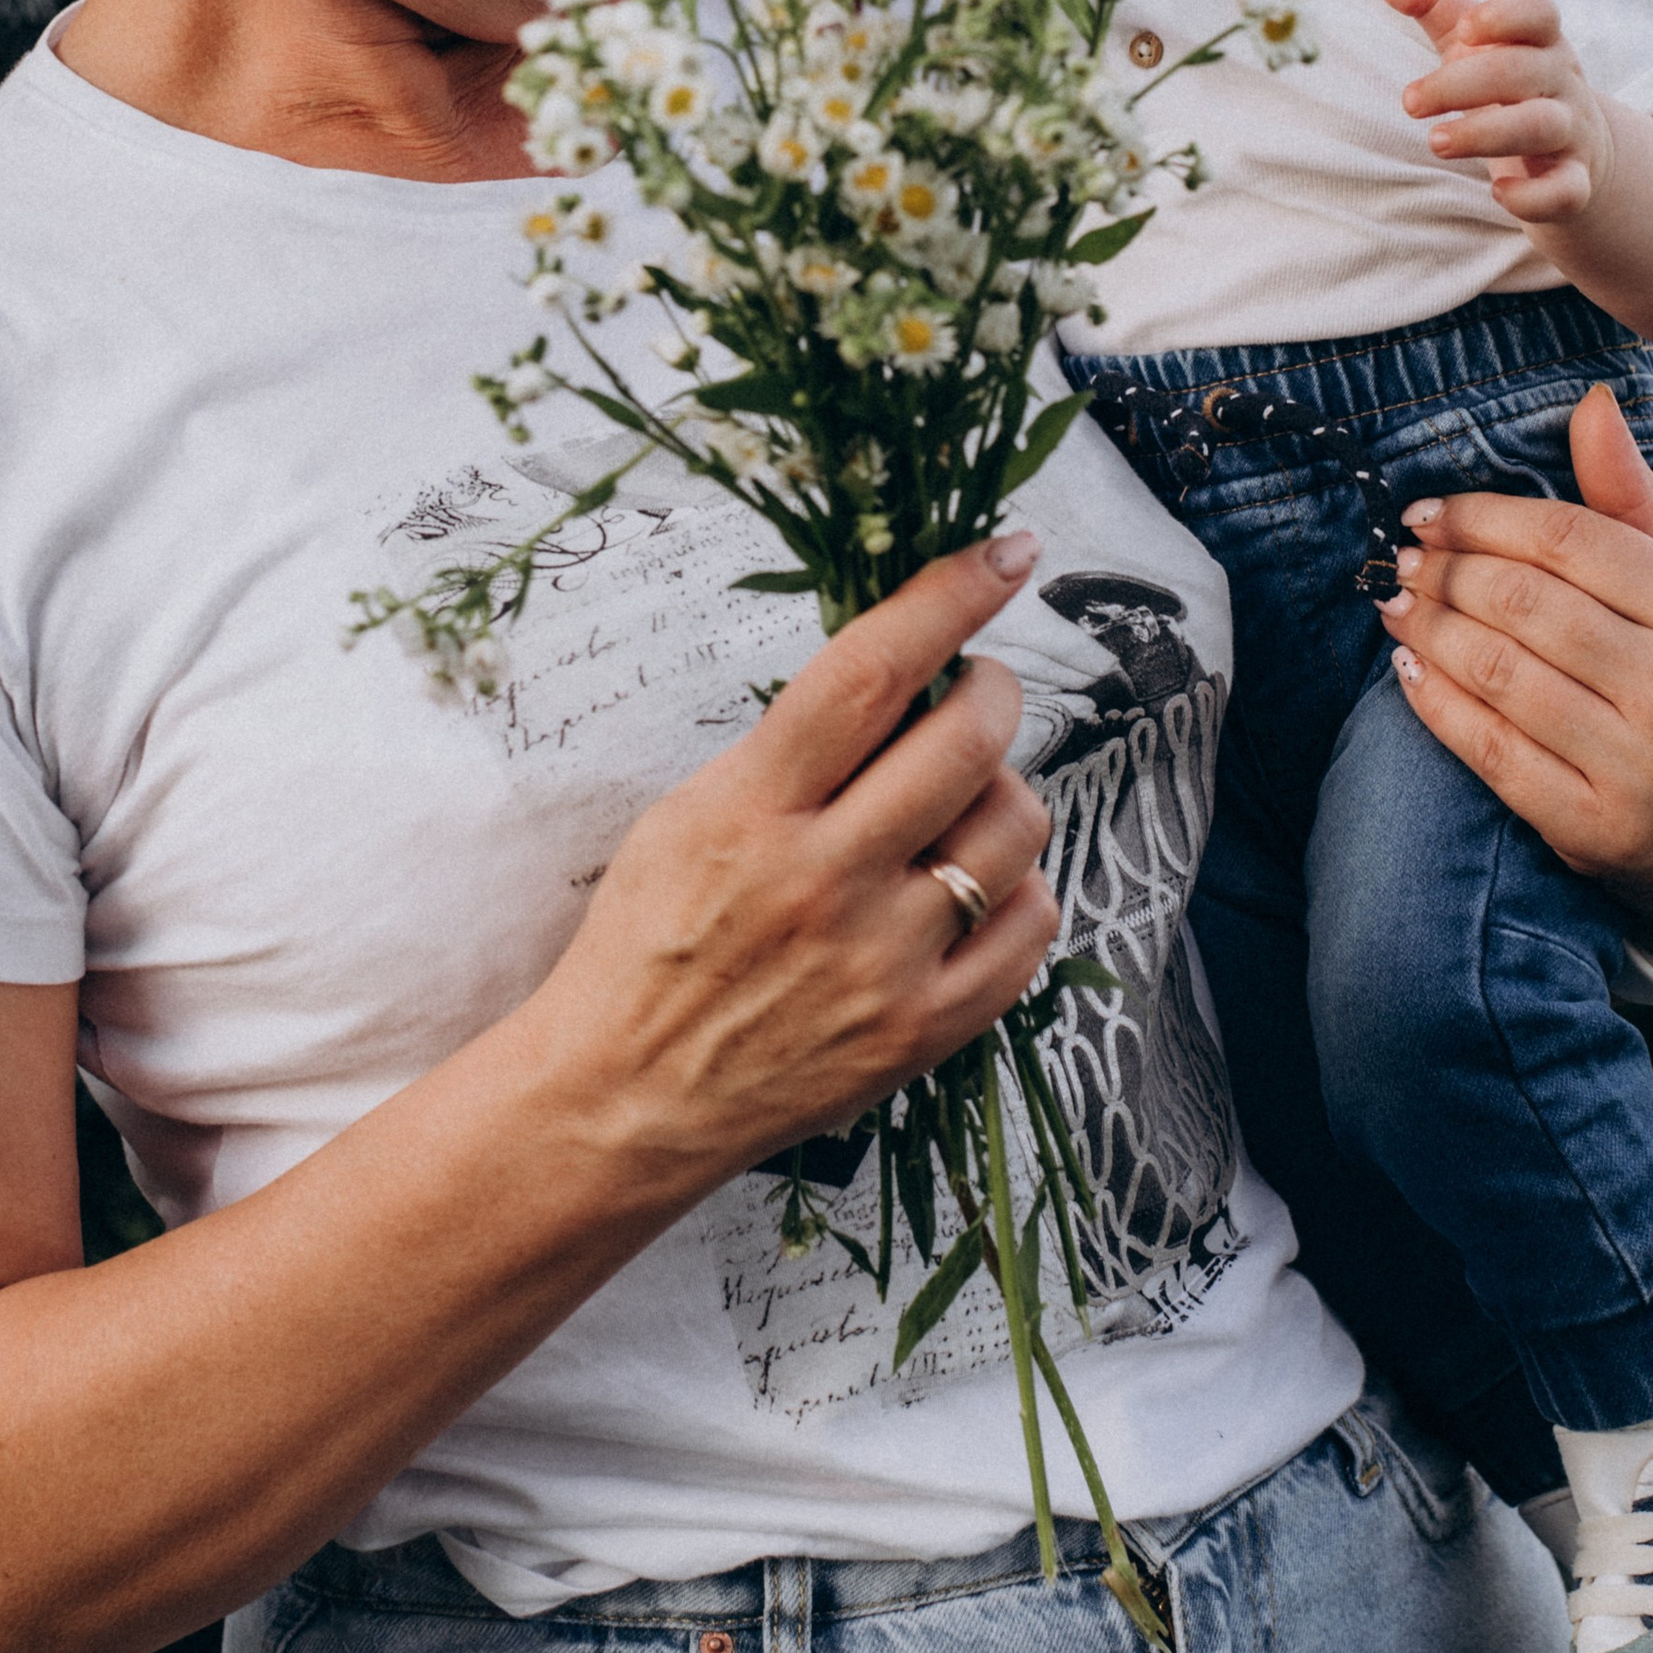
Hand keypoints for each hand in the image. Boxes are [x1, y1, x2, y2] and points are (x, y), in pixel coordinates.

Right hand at [547, 534, 1061, 1180]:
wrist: (620, 1099)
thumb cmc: (646, 945)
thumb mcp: (685, 816)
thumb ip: (788, 753)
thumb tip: (900, 679)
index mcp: (751, 811)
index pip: (869, 673)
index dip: (949, 597)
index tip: (1005, 553)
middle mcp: (824, 880)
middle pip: (967, 742)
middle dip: (995, 689)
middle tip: (981, 689)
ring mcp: (882, 962)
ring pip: (1015, 829)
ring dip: (1005, 793)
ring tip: (962, 805)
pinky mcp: (921, 1032)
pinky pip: (1032, 927)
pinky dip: (1021, 889)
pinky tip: (977, 887)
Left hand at [1374, 384, 1652, 956]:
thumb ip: (1641, 512)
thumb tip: (1590, 405)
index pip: (1574, 542)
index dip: (1487, 517)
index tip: (1432, 511)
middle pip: (1526, 604)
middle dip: (1447, 571)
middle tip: (1403, 557)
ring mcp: (1639, 768)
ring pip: (1500, 675)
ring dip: (1428, 631)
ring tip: (1396, 604)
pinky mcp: (1598, 833)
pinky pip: (1493, 755)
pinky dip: (1438, 708)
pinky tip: (1409, 676)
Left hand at [1384, 0, 1611, 225]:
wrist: (1579, 152)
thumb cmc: (1511, 86)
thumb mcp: (1478, 43)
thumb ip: (1437, 5)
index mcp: (1540, 41)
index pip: (1539, 12)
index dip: (1505, 15)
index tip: (1464, 30)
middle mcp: (1561, 81)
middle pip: (1521, 71)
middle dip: (1460, 85)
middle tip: (1409, 102)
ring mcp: (1573, 132)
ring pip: (1539, 126)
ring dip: (1485, 133)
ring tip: (1436, 142)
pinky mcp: (1576, 182)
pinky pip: (1566, 190)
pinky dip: (1534, 197)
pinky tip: (1498, 192)